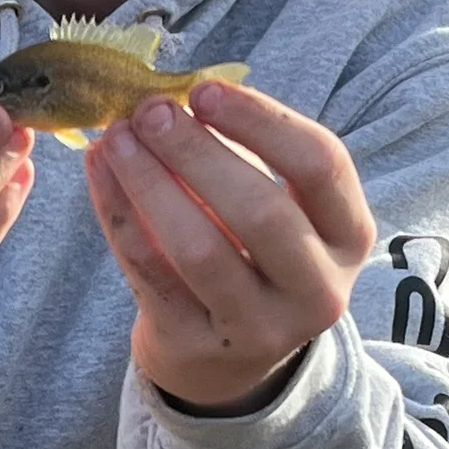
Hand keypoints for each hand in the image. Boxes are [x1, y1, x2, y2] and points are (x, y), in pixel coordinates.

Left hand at [84, 80, 374, 414]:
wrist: (227, 358)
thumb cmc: (252, 253)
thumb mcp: (275, 207)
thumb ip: (242, 155)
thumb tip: (170, 97)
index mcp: (349, 236)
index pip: (321, 166)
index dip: (261, 121)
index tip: (205, 90)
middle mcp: (318, 289)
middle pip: (261, 212)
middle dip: (196, 152)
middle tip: (149, 112)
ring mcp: (258, 328)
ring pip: (199, 249)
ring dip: (149, 183)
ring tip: (114, 138)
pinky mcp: (195, 345)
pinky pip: (148, 272)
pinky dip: (118, 214)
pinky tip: (99, 171)